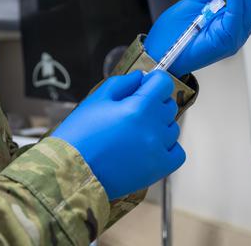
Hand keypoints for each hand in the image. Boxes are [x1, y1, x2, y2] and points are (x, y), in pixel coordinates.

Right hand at [52, 70, 184, 199]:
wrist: (73, 172)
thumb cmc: (79, 136)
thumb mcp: (96, 100)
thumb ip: (123, 84)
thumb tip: (141, 78)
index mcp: (138, 108)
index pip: (164, 83)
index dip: (154, 81)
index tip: (146, 85)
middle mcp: (152, 128)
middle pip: (168, 104)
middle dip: (154, 103)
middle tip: (132, 111)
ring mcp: (158, 150)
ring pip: (172, 128)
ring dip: (159, 126)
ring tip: (135, 132)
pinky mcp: (159, 169)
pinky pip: (177, 152)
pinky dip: (167, 148)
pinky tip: (148, 146)